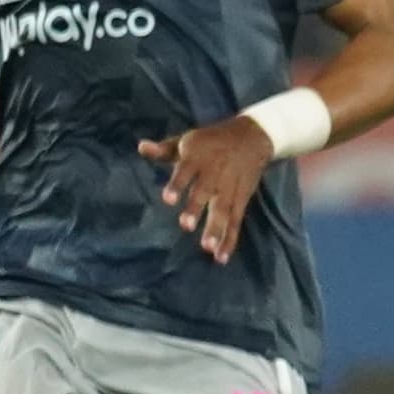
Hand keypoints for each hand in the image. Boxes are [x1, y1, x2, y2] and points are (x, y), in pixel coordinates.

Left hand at [137, 114, 275, 262]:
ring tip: (208, 248)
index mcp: (197, 158)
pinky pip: (236, 221)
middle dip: (197, 209)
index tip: (168, 199)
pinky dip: (230, 239)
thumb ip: (164, 149)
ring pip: (223, 210)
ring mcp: (229, 189)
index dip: (177, 184)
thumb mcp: (187, 141)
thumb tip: (141, 147)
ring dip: (217, 229)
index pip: (186, 171)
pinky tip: (220, 257)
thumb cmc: (212, 142)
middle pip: (205, 192)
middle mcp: (214, 175)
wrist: (252, 137)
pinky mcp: (241, 200)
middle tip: (186, 226)